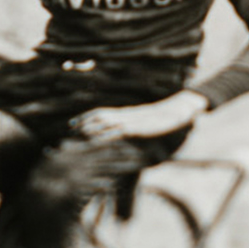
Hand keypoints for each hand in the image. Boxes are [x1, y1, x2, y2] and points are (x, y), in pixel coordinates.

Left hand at [70, 91, 208, 140]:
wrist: (179, 109)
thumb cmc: (163, 116)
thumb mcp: (144, 122)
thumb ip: (133, 125)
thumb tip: (122, 130)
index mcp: (125, 113)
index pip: (101, 113)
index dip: (86, 118)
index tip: (71, 123)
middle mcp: (125, 115)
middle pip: (99, 116)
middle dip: (83, 122)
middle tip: (68, 128)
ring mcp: (131, 120)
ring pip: (106, 122)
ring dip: (91, 127)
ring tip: (77, 132)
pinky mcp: (138, 127)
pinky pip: (119, 131)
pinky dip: (107, 134)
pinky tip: (98, 138)